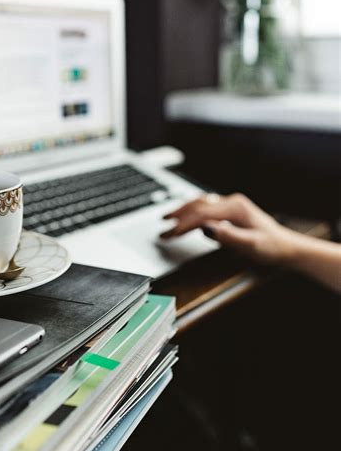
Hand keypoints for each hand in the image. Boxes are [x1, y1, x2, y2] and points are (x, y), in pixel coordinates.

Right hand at [160, 193, 295, 265]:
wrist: (288, 247)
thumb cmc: (272, 248)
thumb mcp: (252, 246)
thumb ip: (229, 237)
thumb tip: (207, 228)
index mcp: (235, 208)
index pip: (202, 214)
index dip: (183, 225)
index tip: (169, 235)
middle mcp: (231, 202)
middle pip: (198, 204)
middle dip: (178, 216)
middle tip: (162, 227)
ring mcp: (231, 204)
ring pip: (200, 203)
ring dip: (182, 210)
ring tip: (167, 219)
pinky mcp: (230, 210)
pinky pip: (206, 206)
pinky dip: (191, 211)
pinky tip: (185, 216)